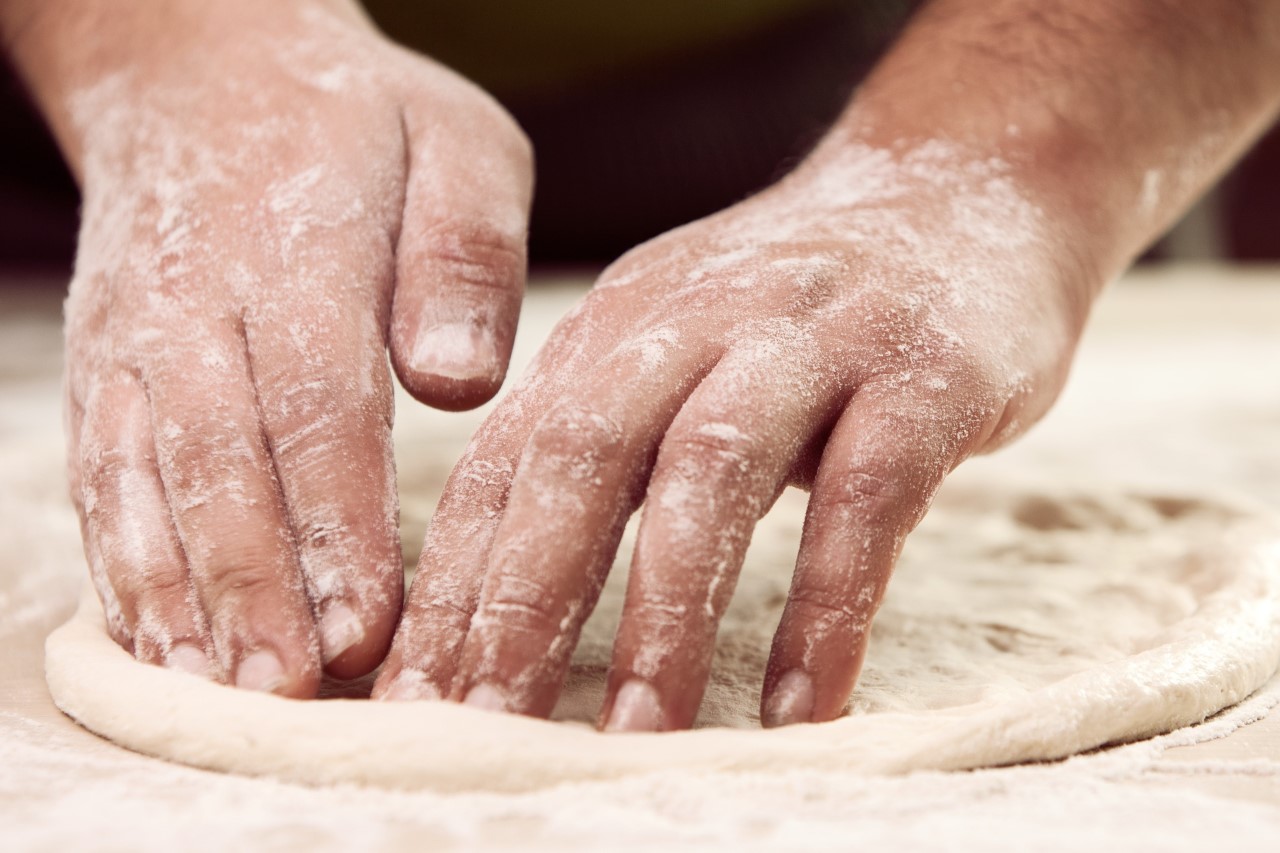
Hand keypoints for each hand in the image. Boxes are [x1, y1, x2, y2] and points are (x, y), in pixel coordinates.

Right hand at [62, 1, 531, 694]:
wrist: (203, 67)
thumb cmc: (360, 123)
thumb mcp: (454, 142)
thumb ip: (463, 251)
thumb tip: (456, 376)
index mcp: (299, 247)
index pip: (316, 403)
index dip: (335, 522)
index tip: (366, 623)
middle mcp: (200, 303)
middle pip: (220, 459)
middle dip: (254, 585)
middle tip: (291, 694)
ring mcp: (137, 338)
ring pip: (146, 479)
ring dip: (180, 595)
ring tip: (218, 694)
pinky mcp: (107, 366)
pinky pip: (104, 472)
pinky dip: (124, 562)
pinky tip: (156, 640)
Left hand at [373, 139, 1093, 728]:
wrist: (961, 189)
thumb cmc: (795, 308)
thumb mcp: (673, 344)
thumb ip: (594, 438)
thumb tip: (492, 588)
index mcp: (616, 327)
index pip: (508, 459)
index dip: (453, 579)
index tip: (414, 694)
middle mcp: (695, 321)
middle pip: (583, 457)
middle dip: (526, 599)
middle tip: (488, 724)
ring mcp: (810, 340)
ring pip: (713, 472)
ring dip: (667, 611)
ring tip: (639, 734)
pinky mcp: (921, 374)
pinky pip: (867, 499)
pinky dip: (828, 607)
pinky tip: (801, 706)